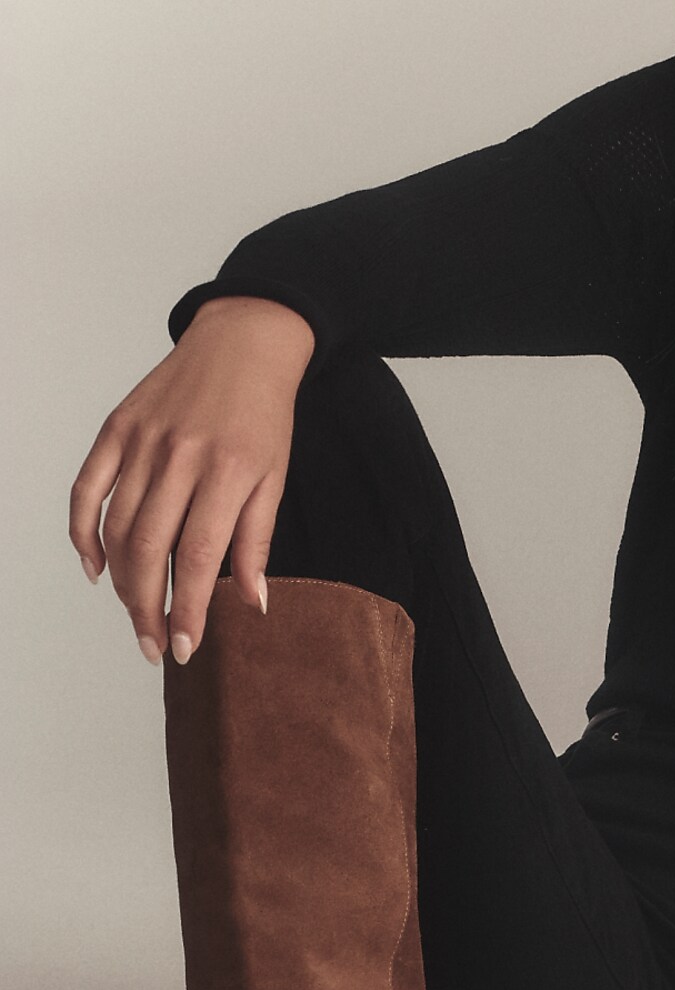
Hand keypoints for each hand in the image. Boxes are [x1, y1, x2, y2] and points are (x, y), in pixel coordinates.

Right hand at [69, 297, 313, 666]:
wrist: (243, 343)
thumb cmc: (264, 415)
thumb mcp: (275, 478)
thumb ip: (256, 541)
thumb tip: (250, 603)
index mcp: (225, 471)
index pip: (196, 558)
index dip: (186, 609)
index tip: (183, 646)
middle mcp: (178, 456)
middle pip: (148, 550)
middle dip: (147, 607)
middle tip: (154, 644)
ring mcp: (141, 441)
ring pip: (116, 527)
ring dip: (121, 581)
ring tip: (136, 614)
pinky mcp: (116, 428)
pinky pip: (86, 490)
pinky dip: (83, 533)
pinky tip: (96, 569)